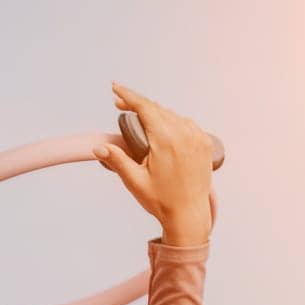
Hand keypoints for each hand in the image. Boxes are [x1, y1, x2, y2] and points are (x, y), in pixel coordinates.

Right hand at [92, 82, 216, 245]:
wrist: (189, 215)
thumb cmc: (162, 201)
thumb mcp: (135, 181)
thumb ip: (117, 160)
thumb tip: (99, 147)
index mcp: (166, 139)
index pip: (145, 107)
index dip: (128, 95)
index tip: (115, 88)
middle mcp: (184, 133)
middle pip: (157, 109)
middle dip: (138, 105)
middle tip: (120, 106)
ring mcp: (197, 137)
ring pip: (172, 115)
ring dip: (155, 114)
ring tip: (139, 120)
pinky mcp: (205, 143)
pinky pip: (186, 124)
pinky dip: (172, 122)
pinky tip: (163, 128)